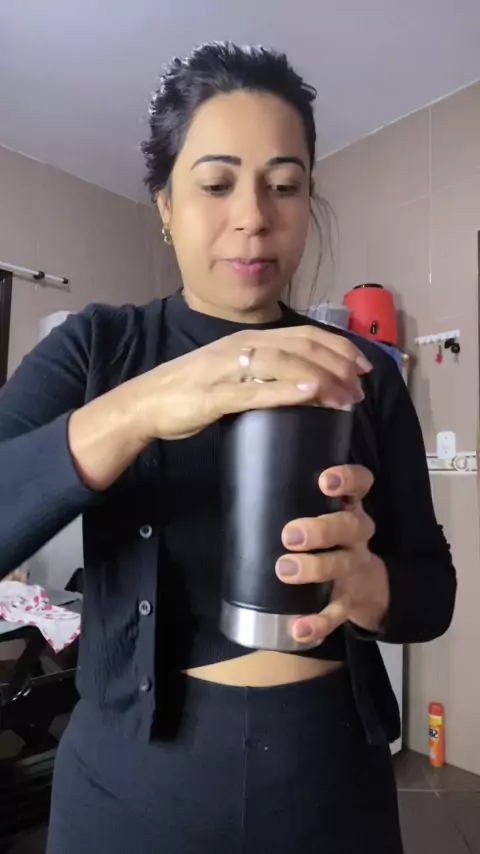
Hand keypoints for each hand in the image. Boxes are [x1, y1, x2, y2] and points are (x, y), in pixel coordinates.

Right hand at [134, 326, 371, 441]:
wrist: (145, 402)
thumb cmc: (190, 390)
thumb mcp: (232, 373)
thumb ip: (262, 373)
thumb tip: (299, 385)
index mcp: (249, 339)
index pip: (305, 334)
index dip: (340, 347)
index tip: (365, 366)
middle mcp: (242, 345)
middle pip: (302, 346)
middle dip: (339, 365)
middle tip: (362, 389)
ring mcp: (227, 368)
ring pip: (284, 364)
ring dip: (322, 378)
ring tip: (346, 396)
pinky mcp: (215, 395)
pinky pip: (255, 390)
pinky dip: (286, 389)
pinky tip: (310, 392)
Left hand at [276, 465, 389, 642]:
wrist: (365, 586)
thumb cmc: (325, 539)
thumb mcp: (319, 515)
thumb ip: (293, 504)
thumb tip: (238, 494)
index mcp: (348, 508)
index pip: (359, 485)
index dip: (347, 479)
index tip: (324, 481)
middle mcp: (357, 535)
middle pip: (349, 526)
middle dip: (320, 529)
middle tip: (289, 535)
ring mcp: (354, 568)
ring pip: (342, 564)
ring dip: (315, 568)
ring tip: (285, 570)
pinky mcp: (349, 601)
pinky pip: (336, 613)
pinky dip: (318, 623)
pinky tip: (298, 628)